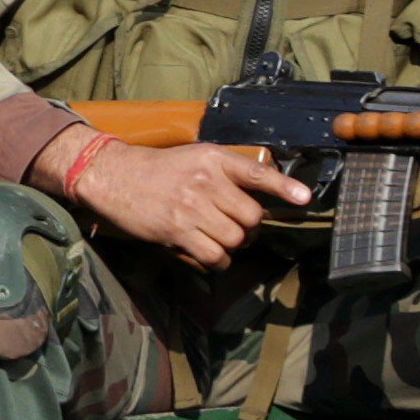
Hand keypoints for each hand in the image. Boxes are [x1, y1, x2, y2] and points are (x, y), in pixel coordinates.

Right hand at [58, 131, 307, 267]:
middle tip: (236, 227)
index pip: (257, 173)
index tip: (305, 198)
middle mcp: (206, 181)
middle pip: (251, 217)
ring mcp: (192, 206)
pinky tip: (208, 253)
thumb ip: (226, 174)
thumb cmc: (159, 170)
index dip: (284, 186)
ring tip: (218, 238)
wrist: (115, 176)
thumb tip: (257, 201)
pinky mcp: (177, 230)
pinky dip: (217, 261)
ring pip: (235, 239)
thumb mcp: (195, 158)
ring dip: (232, 245)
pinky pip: (214, 256)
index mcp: (214, 159)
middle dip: (249, 228)